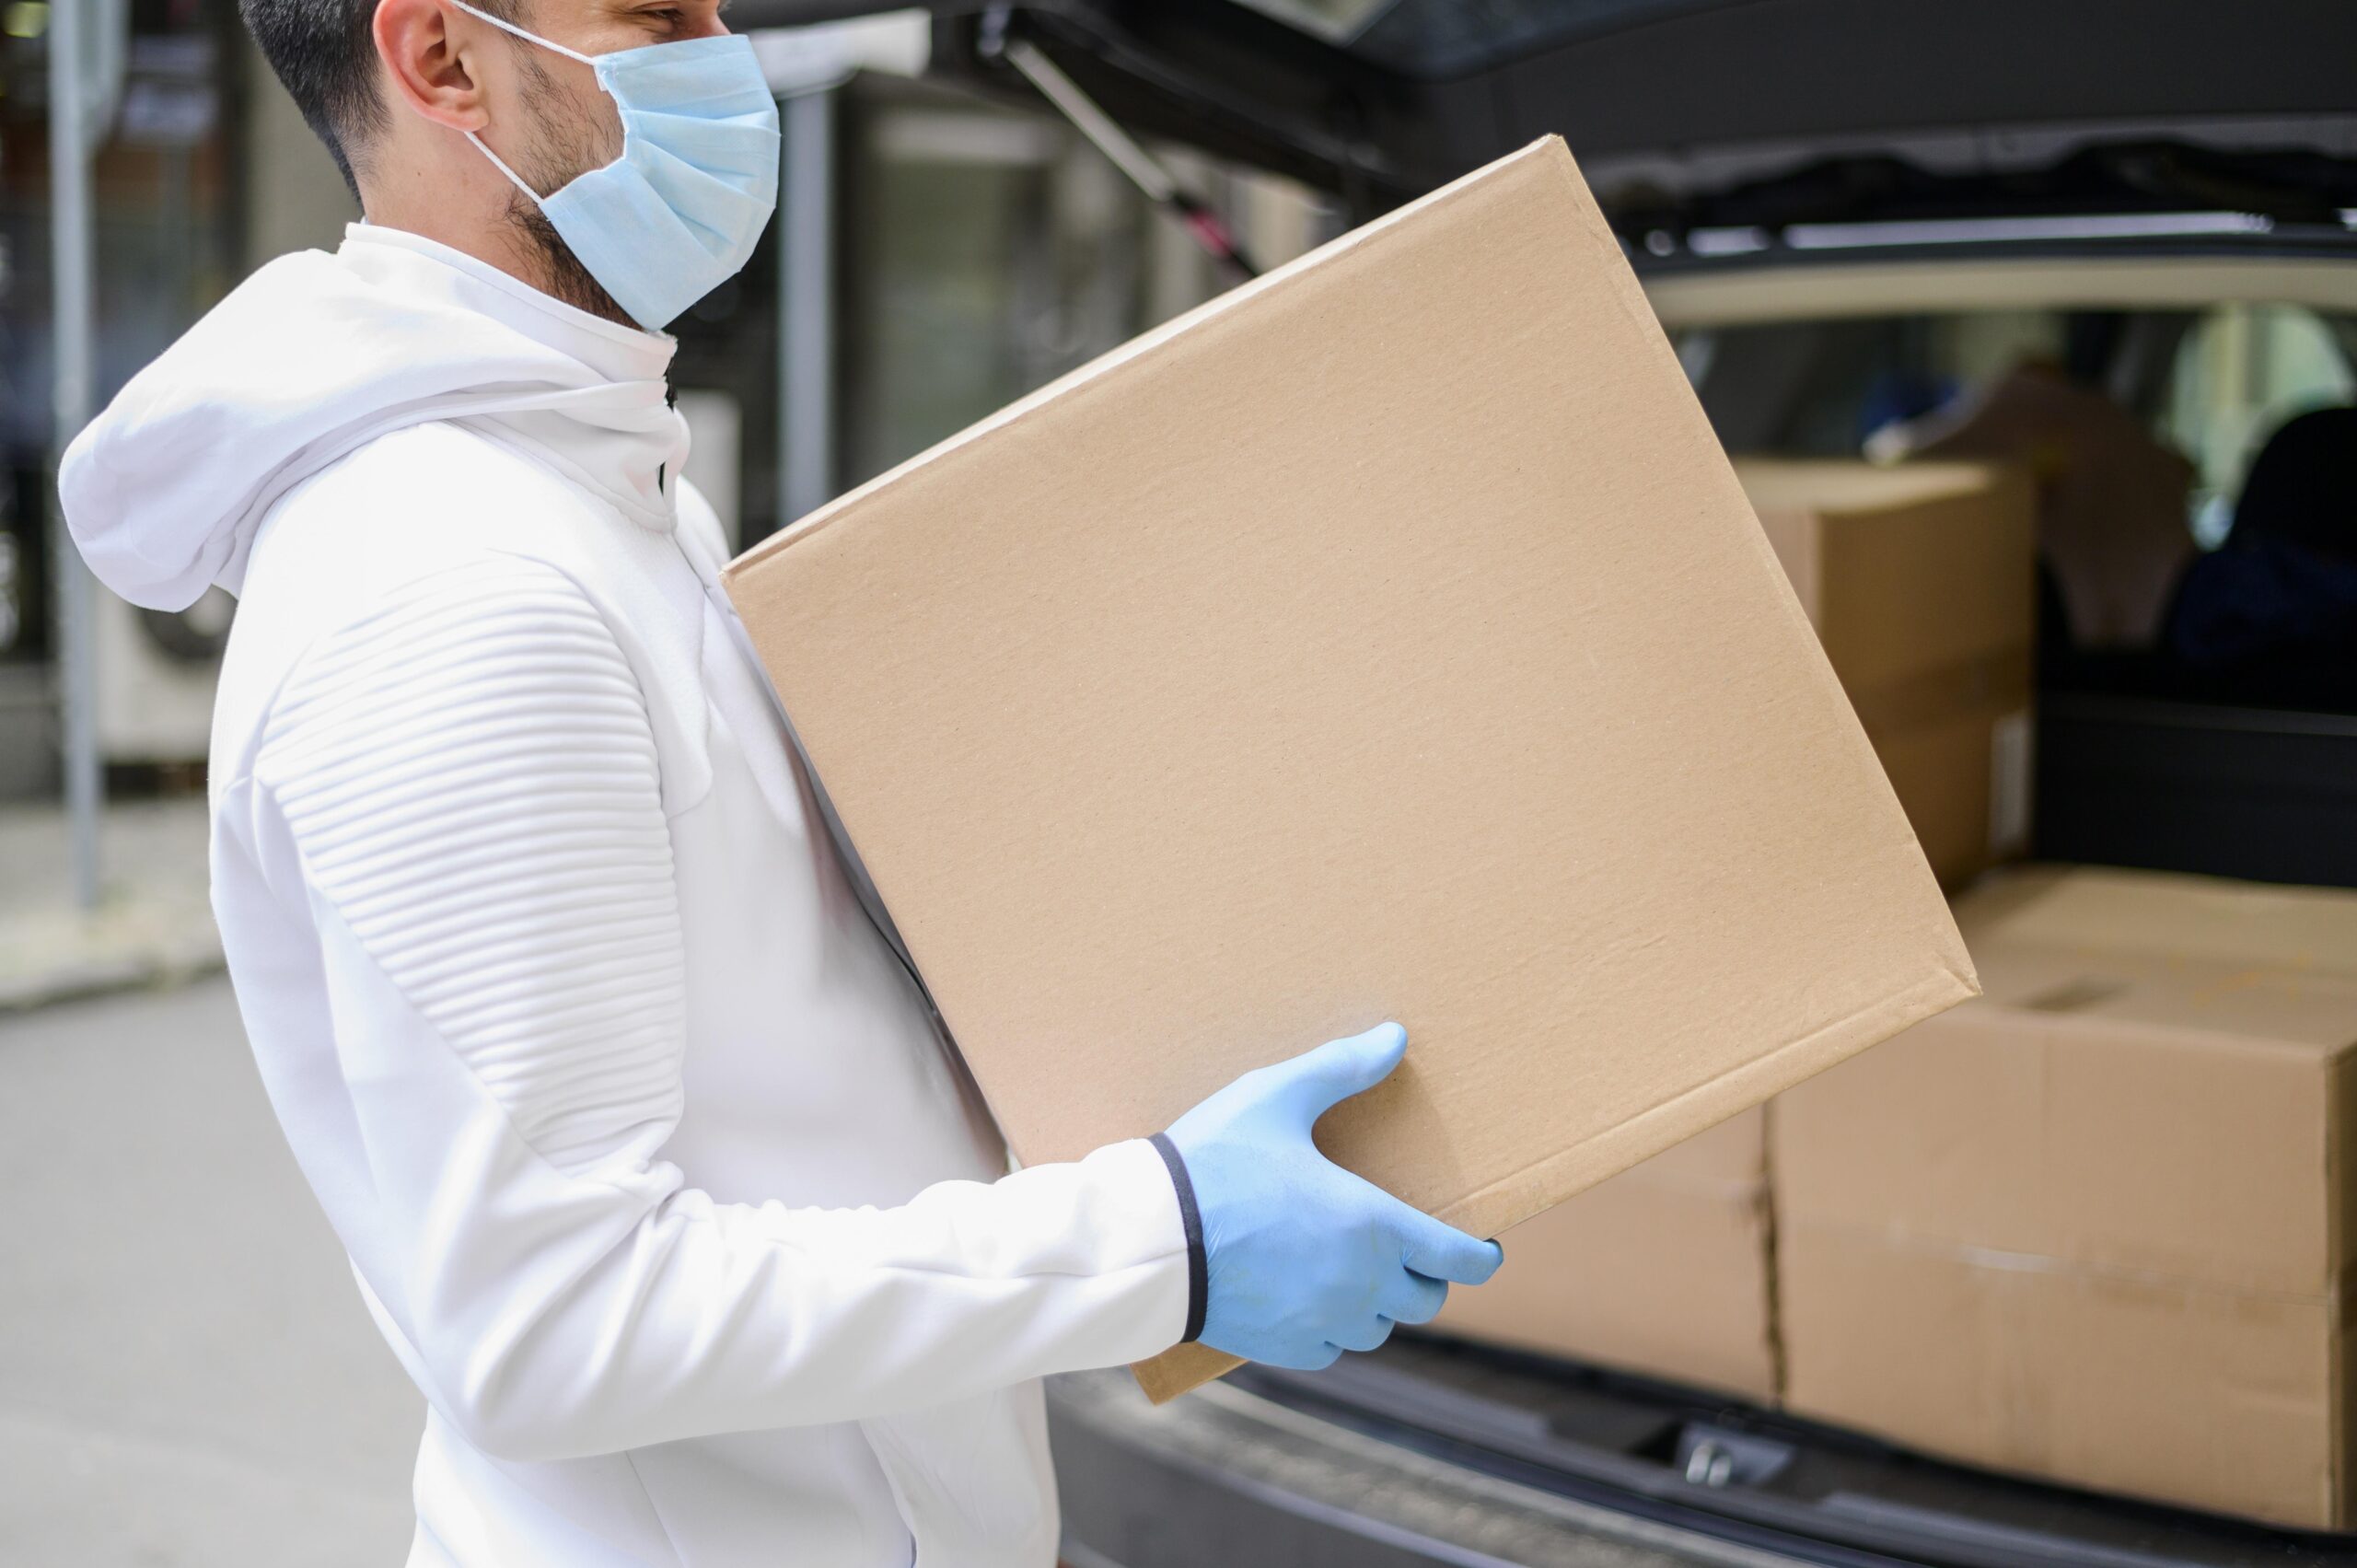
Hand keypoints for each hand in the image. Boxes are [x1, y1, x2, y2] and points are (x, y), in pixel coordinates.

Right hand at [1162, 1022, 1502, 1369]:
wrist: (1147, 1239)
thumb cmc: (1214, 1163)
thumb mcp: (1276, 1097)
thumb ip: (1341, 1067)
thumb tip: (1395, 1037)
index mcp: (1372, 1226)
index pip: (1460, 1260)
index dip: (1483, 1257)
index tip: (1484, 1248)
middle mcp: (1360, 1284)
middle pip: (1426, 1300)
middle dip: (1427, 1275)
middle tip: (1411, 1249)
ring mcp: (1323, 1322)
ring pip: (1380, 1328)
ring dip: (1380, 1303)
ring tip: (1358, 1271)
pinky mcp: (1286, 1348)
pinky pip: (1334, 1349)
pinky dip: (1335, 1328)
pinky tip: (1313, 1298)